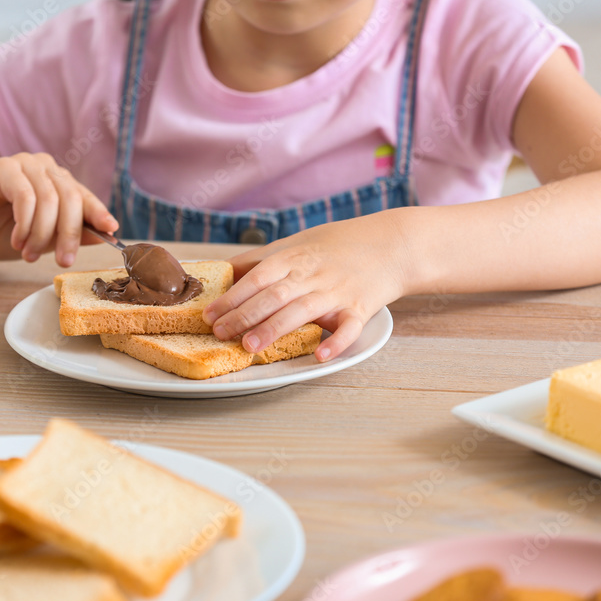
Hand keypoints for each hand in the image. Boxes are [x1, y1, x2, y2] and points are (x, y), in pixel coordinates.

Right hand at [0, 152, 117, 265]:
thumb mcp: (40, 239)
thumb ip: (70, 234)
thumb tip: (104, 234)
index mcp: (57, 182)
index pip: (84, 196)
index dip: (99, 213)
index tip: (111, 231)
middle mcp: (44, 168)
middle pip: (71, 198)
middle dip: (69, 234)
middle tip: (62, 261)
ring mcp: (24, 164)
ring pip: (50, 198)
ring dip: (42, 233)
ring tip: (28, 254)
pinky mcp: (2, 167)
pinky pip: (25, 195)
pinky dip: (25, 222)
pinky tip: (17, 239)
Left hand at [202, 214, 409, 361]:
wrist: (392, 244)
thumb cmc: (337, 245)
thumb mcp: (295, 243)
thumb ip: (260, 260)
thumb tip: (222, 270)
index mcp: (294, 259)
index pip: (257, 278)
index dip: (231, 296)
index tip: (208, 313)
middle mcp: (313, 275)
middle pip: (274, 296)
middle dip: (244, 315)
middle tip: (220, 333)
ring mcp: (337, 292)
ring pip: (302, 311)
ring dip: (275, 329)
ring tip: (250, 346)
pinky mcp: (361, 308)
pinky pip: (349, 328)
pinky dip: (336, 342)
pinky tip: (320, 356)